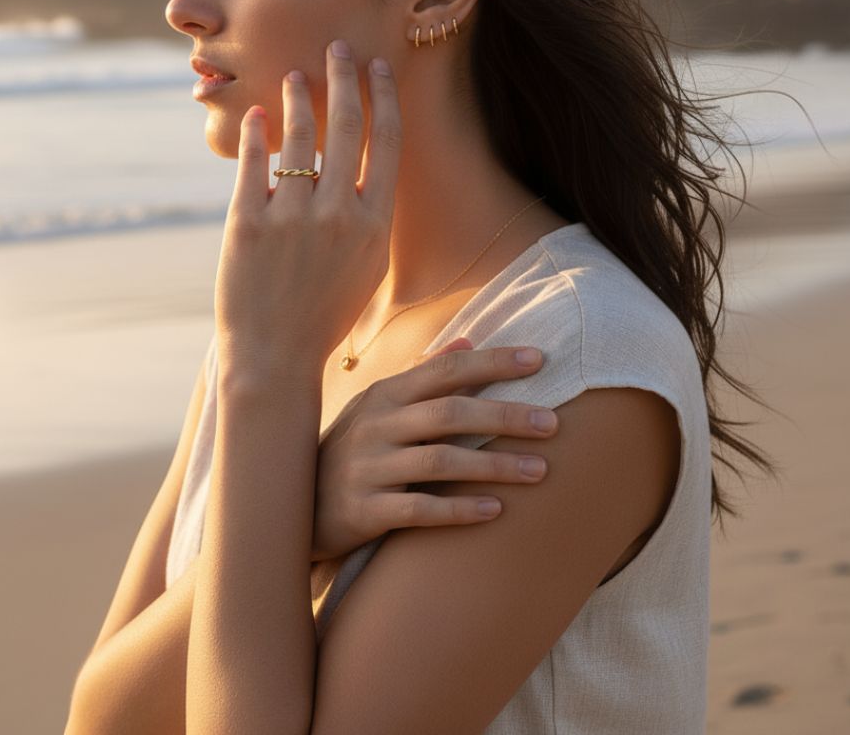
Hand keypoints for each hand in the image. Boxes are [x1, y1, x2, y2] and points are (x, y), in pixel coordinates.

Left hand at [213, 40, 400, 380]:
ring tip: (293, 75)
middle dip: (343, 78)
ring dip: (297, 97)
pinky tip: (255, 115)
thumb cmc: (323, 315)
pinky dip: (255, 133)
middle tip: (336, 48)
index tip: (377, 67)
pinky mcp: (246, 222)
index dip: (382, 97)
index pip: (386, 143)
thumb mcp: (366, 269)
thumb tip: (362, 167)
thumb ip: (368, 216)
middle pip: (345, 127)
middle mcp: (336, 213)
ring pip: (298, 136)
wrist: (274, 357)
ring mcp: (290, 216)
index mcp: (373, 224)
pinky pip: (253, 162)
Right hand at [311, 338, 557, 561]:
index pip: (446, 368)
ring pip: (441, 461)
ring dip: (495, 465)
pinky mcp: (365, 510)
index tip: (539, 359)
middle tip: (554, 423)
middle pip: (450, 413)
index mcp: (385, 393)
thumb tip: (468, 339)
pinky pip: (419, 508)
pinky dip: (459, 509)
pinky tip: (496, 510)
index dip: (492, 361)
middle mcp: (377, 424)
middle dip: (505, 415)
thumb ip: (424, 374)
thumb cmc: (351, 448)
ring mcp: (369, 467)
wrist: (295, 504)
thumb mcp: (378, 405)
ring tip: (540, 470)